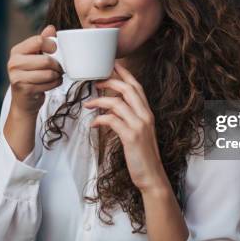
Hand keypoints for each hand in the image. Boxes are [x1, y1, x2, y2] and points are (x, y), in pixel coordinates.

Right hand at [7, 25, 63, 115]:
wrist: (24, 101)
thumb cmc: (32, 75)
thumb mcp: (35, 56)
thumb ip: (43, 42)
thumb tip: (51, 28)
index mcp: (17, 51)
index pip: (38, 41)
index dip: (52, 46)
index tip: (55, 51)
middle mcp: (13, 63)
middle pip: (46, 60)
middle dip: (57, 65)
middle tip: (59, 68)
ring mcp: (17, 77)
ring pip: (49, 73)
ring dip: (57, 75)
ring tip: (56, 76)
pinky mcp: (24, 89)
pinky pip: (48, 84)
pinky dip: (55, 83)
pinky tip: (52, 83)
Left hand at [83, 61, 168, 193]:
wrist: (151, 175)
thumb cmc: (142, 155)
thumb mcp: (137, 132)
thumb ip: (127, 119)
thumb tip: (109, 111)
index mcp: (147, 112)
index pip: (137, 86)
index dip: (124, 73)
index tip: (112, 64)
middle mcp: (145, 115)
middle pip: (127, 88)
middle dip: (110, 81)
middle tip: (95, 82)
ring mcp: (139, 125)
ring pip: (117, 102)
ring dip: (99, 101)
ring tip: (88, 104)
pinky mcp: (131, 136)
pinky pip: (112, 120)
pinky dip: (100, 119)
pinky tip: (93, 124)